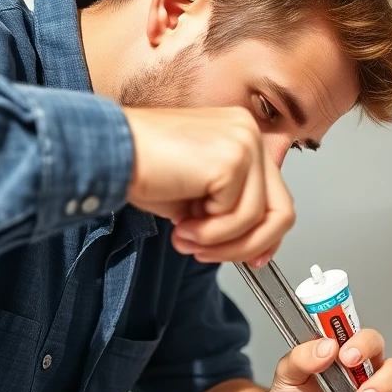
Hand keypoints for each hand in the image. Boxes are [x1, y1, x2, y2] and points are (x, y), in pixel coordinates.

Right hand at [123, 106, 294, 265]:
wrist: (110, 155)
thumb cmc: (143, 169)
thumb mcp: (198, 197)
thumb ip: (230, 212)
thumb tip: (253, 246)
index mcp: (242, 135)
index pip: (276, 196)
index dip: (267, 235)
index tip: (254, 259)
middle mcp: (249, 132)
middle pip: (281, 210)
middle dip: (246, 245)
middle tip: (209, 253)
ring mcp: (245, 142)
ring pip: (259, 219)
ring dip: (220, 241)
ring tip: (186, 236)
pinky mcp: (234, 158)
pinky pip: (238, 217)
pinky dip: (210, 233)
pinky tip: (183, 224)